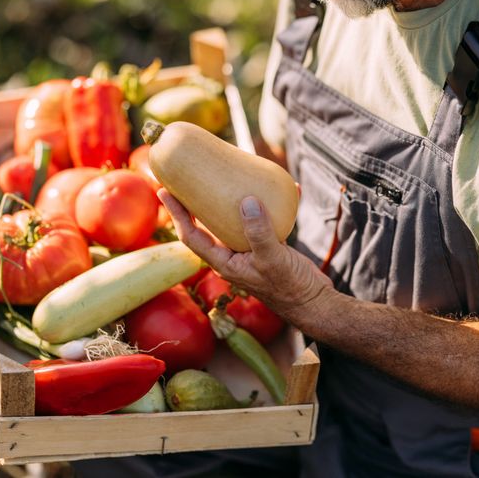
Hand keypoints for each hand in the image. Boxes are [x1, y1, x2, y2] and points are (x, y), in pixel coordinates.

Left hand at [158, 189, 332, 320]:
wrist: (314, 302)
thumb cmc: (290, 288)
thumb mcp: (272, 259)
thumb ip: (258, 232)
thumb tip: (246, 201)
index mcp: (225, 262)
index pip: (191, 236)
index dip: (176, 214)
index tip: (164, 191)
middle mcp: (233, 255)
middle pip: (208, 225)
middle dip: (197, 202)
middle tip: (188, 178)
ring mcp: (251, 250)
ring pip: (236, 220)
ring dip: (234, 199)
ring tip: (231, 176)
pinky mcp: (271, 246)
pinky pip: (266, 220)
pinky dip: (274, 205)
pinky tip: (287, 190)